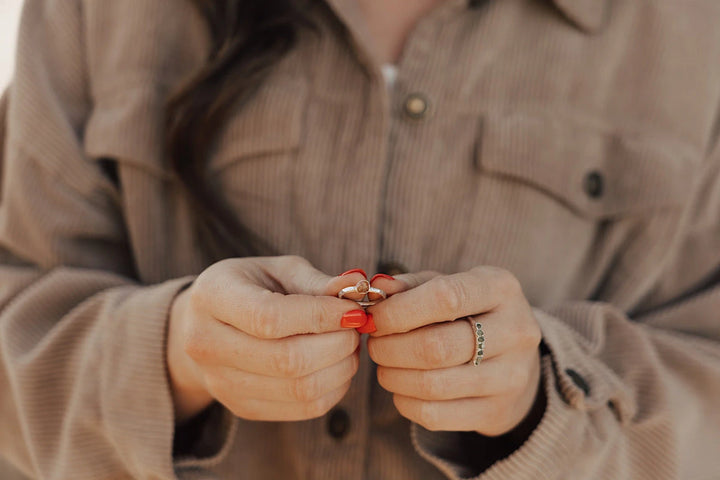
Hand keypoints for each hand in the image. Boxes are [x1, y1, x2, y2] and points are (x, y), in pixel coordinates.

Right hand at [167, 256, 365, 421]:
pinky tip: (337, 365)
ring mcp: (221, 383)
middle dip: (337, 343)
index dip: (321, 316)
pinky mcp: (243, 407)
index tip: (353, 309)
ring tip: (349, 344)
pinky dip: (334, 388)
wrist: (208, 323)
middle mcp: (206, 344)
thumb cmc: (253, 287)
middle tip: (356, 326)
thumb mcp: (279, 270)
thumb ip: (317, 282)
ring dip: (341, 367)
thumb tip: (358, 285)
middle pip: (288, 360)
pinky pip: (304, 408)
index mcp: (212, 297)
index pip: (271, 318)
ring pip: (300, 389)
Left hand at [367, 267, 542, 435]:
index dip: (399, 311)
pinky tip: (402, 387)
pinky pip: (434, 414)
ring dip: (392, 375)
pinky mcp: (496, 411)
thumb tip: (374, 288)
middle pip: (435, 347)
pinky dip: (404, 402)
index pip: (445, 298)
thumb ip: (409, 286)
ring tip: (384, 364)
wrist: (516, 359)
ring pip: (432, 385)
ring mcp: (510, 376)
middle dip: (389, 347)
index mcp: (500, 288)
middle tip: (375, 343)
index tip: (374, 317)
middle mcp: (514, 331)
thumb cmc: (470, 313)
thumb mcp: (448, 286)